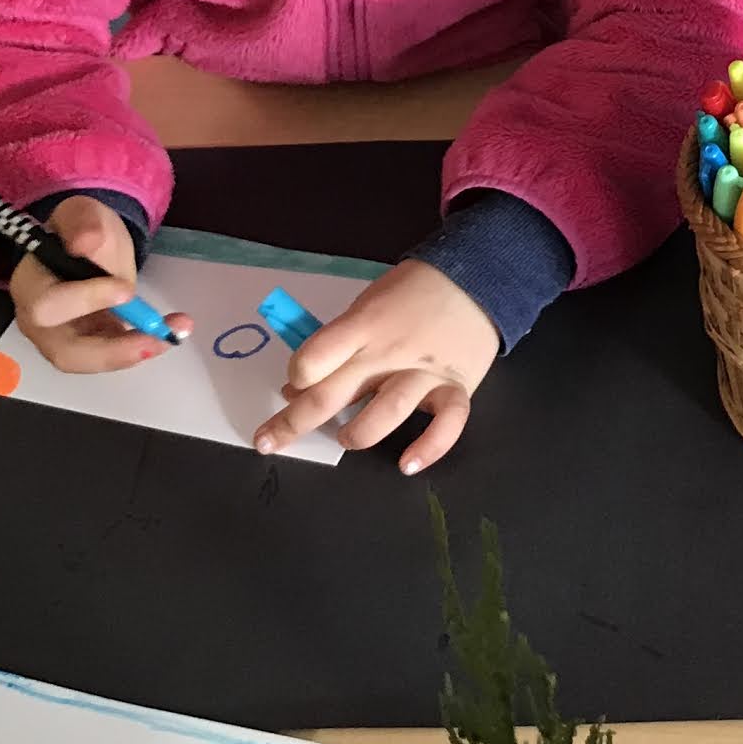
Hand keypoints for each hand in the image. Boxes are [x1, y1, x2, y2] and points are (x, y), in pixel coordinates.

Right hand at [7, 196, 190, 372]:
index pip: (48, 306)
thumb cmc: (80, 231)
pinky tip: (168, 333)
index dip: (86, 302)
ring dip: (134, 351)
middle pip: (66, 353)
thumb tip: (85, 243)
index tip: (126, 290)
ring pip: (92, 362)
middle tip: (157, 336)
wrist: (90, 246)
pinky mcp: (89, 348)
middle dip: (115, 349)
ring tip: (171, 334)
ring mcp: (62, 340)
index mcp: (30, 285)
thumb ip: (84, 223)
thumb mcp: (83, 214)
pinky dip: (142, 347)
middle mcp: (39, 323)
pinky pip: (112, 357)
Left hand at [253, 259, 497, 473]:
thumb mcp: (368, 304)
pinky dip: (428, 447)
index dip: (296, 376)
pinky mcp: (457, 387)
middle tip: (267, 441)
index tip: (290, 386)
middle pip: (332, 394)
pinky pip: (446, 424)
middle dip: (292, 423)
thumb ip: (339, 343)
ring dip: (356, 433)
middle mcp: (389, 352)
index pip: (315, 357)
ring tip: (344, 438)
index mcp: (362, 326)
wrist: (476, 278)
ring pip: (385, 412)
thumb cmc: (412, 293)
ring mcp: (424, 372)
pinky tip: (407, 464)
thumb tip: (299, 384)